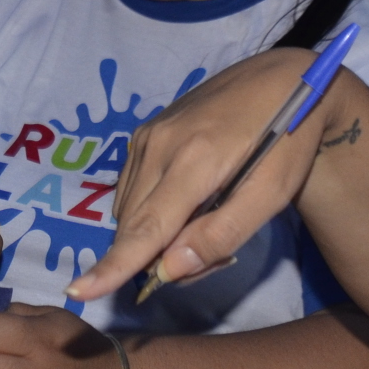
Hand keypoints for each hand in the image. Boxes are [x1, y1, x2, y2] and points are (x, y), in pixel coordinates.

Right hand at [69, 47, 329, 302]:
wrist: (280, 77)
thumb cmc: (288, 140)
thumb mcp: (271, 193)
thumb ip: (221, 233)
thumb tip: (169, 270)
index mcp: (192, 161)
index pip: (145, 229)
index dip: (113, 266)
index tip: (79, 291)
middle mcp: (157, 146)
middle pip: (134, 226)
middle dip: (158, 257)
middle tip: (211, 258)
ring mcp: (146, 136)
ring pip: (129, 210)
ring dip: (153, 236)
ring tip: (205, 225)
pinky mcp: (145, 133)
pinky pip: (131, 189)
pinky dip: (149, 212)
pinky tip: (185, 205)